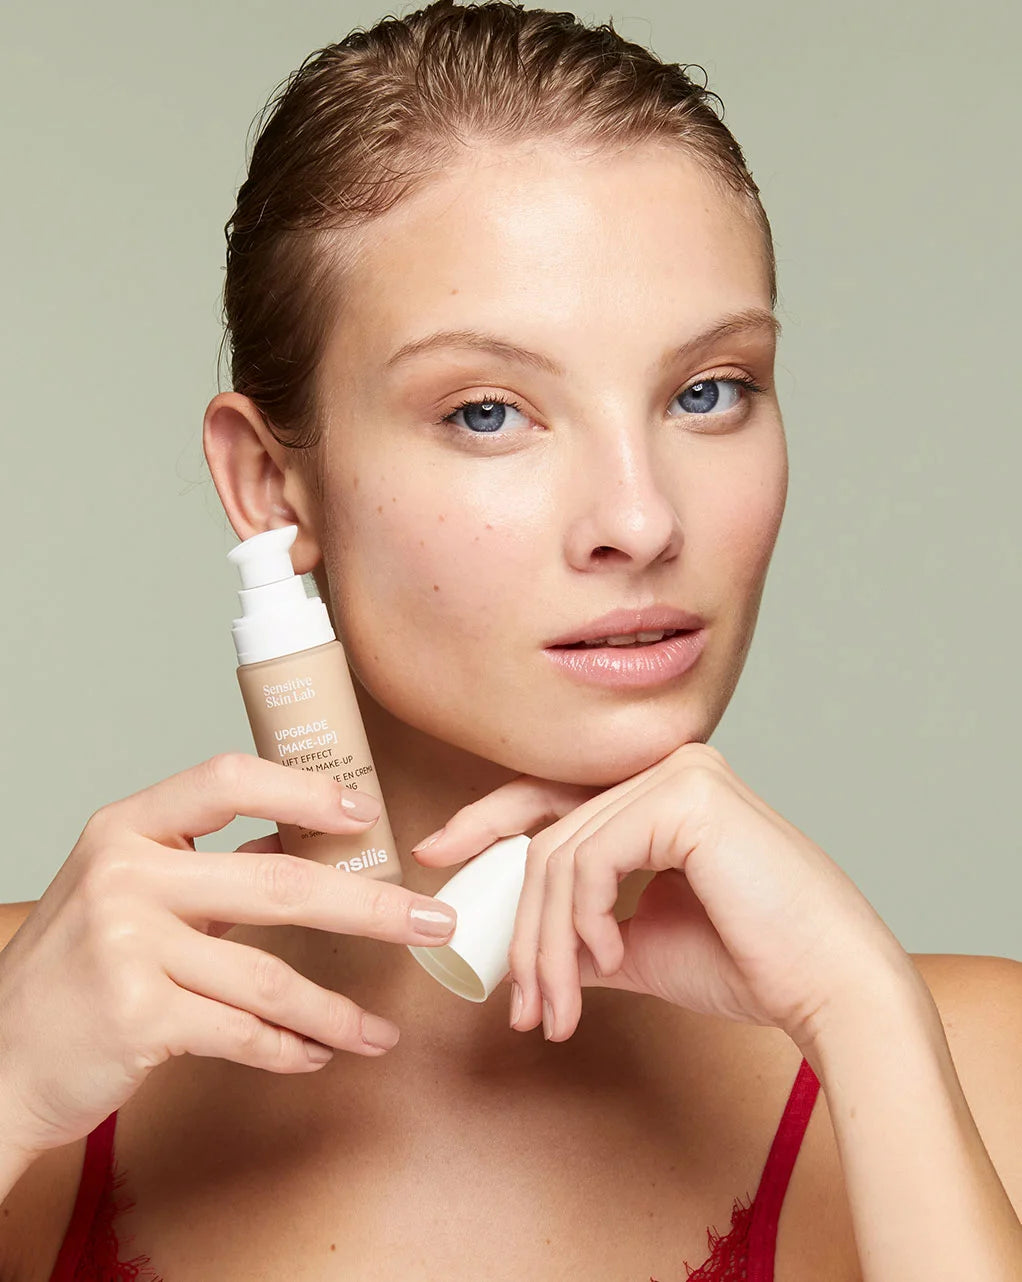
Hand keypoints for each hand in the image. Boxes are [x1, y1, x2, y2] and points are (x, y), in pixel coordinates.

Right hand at [0, 753, 457, 1160]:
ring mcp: (127, 946)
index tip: (365, 813)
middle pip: (279, 881)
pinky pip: (242, 1031)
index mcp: (126, 829)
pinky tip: (317, 1054)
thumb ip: (201, 864)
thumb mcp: (122, 891)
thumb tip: (298, 841)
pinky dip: (290, 1047)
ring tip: (378, 1030)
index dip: (304, 791)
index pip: (227, 779)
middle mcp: (124, 876)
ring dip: (337, 1009)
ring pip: (269, 975)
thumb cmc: (73, 971)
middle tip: (433, 923)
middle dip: (372, 907)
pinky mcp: (136, 1017)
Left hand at [413, 742, 917, 1050]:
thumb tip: (534, 951)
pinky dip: (581, 918)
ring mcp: (679, 774)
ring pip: (562, 855)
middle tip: (516, 998)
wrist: (829, 989)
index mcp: (663, 793)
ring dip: (546, 943)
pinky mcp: (686, 797)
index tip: (437, 855)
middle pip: (549, 833)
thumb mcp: (644, 945)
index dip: (487, 821)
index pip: (556, 798)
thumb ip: (589, 934)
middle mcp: (670, 768)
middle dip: (521, 923)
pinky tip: (606, 959)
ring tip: (555, 1008)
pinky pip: (591, 858)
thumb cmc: (753, 965)